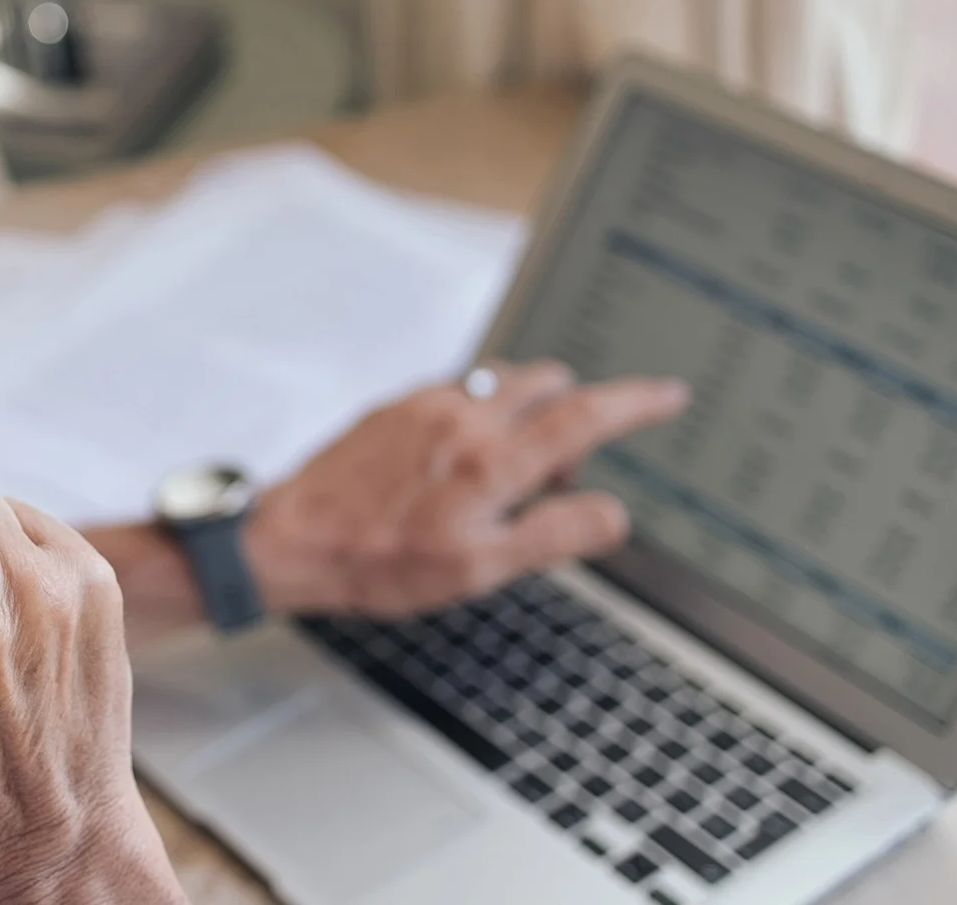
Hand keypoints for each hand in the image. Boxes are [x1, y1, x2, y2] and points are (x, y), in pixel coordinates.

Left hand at [243, 363, 688, 617]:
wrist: (288, 541)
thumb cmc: (376, 564)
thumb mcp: (477, 571)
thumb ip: (552, 536)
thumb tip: (612, 515)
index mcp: (491, 462)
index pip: (586, 416)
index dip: (637, 402)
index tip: (668, 395)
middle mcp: (463, 418)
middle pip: (550, 388)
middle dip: (572, 419)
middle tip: (554, 477)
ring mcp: (426, 404)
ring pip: (505, 385)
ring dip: (526, 415)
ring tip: (502, 477)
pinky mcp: (397, 404)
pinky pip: (461, 392)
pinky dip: (481, 415)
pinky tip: (454, 465)